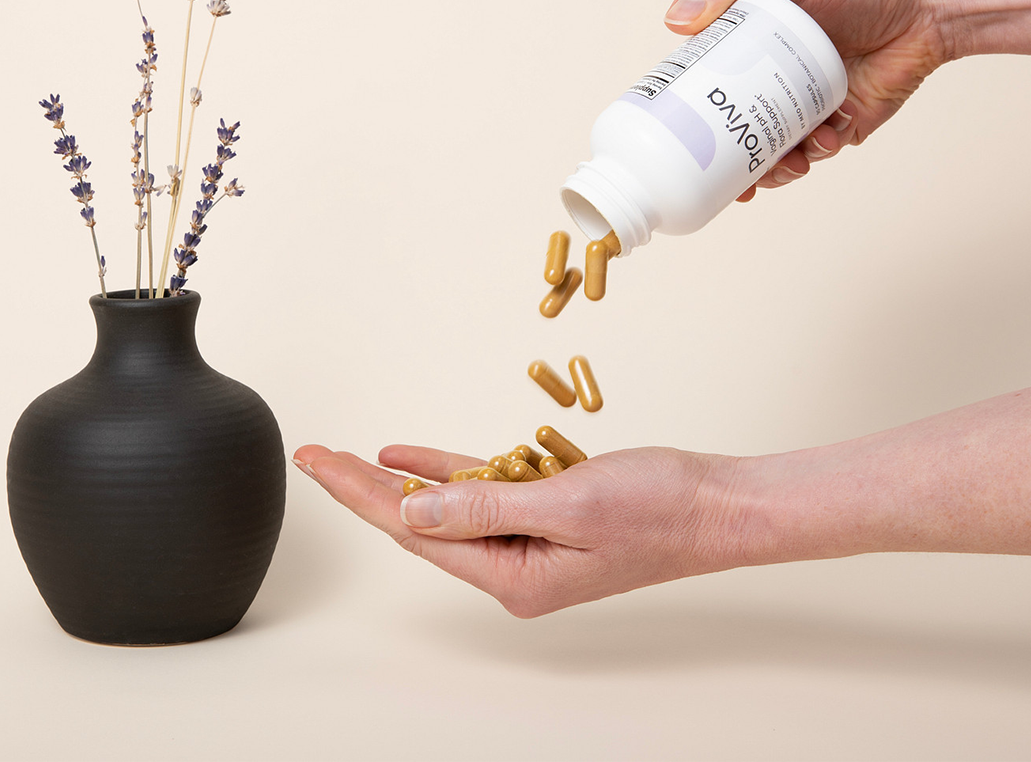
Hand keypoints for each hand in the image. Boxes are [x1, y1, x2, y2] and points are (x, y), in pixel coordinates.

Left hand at [293, 443, 743, 616]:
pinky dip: (449, 470)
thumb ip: (485, 506)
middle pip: (421, 521)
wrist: (715, 505)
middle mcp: (513, 566)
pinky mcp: (546, 515)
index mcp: (512, 575)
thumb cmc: (657, 508)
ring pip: (448, 504)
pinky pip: (484, 491)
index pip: (415, 530)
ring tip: (349, 458)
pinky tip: (413, 457)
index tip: (318, 463)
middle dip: (364, 486)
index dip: (359, 492)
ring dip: (401, 478)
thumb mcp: (566, 503)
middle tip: (316, 455)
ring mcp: (529, 542)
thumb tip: (412, 512)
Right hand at [663, 0, 1030, 197]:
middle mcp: (768, 80)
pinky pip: (816, 152)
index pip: (701, 85)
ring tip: (777, 164)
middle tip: (718, 172)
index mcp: (744, 47)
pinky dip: (814, 154)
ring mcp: (802, 106)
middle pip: (730, 129)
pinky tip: (821, 142)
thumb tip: (676, 22)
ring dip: (768, 167)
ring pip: (771, 150)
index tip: (669, 138)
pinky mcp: (838, 124)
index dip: (683, 115)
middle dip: (720, 161)